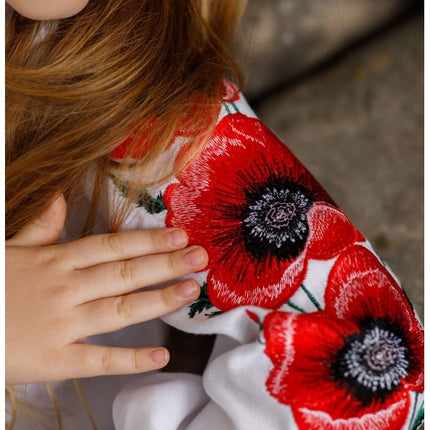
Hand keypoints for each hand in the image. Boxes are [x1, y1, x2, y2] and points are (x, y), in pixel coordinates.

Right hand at [6, 195, 206, 383]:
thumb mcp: (10, 248)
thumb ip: (40, 224)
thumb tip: (62, 196)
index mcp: (56, 261)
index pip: (113, 247)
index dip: (149, 241)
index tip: (180, 236)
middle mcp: (66, 289)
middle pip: (125, 274)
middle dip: (166, 265)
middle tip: (201, 258)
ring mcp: (62, 325)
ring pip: (119, 310)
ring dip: (158, 300)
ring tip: (190, 291)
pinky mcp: (53, 361)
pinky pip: (98, 360)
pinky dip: (130, 360)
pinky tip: (161, 356)